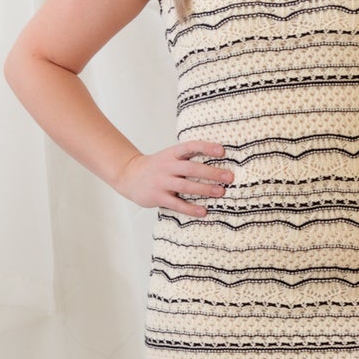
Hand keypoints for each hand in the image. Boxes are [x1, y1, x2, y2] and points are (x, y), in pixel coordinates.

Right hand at [116, 141, 232, 215]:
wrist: (129, 175)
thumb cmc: (156, 167)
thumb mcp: (169, 156)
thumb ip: (187, 158)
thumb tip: (216, 161)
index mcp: (171, 154)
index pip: (190, 147)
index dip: (206, 147)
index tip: (222, 151)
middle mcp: (167, 166)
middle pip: (191, 168)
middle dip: (212, 173)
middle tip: (229, 177)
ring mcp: (162, 182)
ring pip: (186, 186)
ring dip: (205, 189)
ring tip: (221, 192)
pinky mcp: (158, 197)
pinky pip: (177, 204)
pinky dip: (190, 208)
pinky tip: (203, 211)